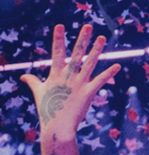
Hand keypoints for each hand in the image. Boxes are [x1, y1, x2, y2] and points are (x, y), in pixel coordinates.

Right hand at [20, 24, 119, 138]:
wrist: (57, 128)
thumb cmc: (48, 110)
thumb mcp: (39, 93)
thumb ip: (33, 82)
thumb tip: (23, 76)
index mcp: (55, 75)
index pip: (57, 53)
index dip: (58, 39)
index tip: (60, 25)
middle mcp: (67, 77)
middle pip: (76, 55)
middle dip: (82, 40)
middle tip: (88, 26)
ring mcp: (78, 84)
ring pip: (89, 63)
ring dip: (96, 50)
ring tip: (103, 38)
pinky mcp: (87, 93)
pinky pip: (100, 81)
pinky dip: (109, 73)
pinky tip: (118, 65)